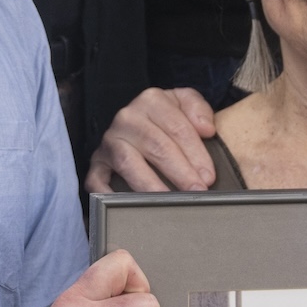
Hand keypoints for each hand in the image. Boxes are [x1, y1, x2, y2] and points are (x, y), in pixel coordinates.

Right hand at [81, 86, 218, 192]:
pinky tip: (127, 206)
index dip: (196, 154)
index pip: (177, 127)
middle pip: (156, 146)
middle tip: (197, 192)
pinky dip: (109, 194)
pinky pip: (97, 179)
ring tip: (169, 201)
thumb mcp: (186, 103)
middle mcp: (127, 118)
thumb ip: (199, 110)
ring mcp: (109, 141)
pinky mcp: (97, 162)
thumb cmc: (167, 118)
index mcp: (151, 101)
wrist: (140, 122)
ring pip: (128, 162)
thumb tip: (206, 129)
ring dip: (150, 184)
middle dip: (180, 172)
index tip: (208, 176)